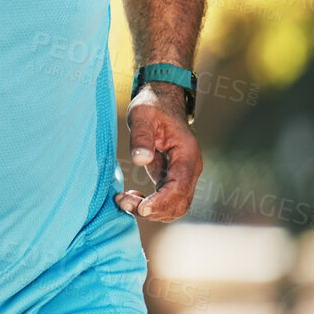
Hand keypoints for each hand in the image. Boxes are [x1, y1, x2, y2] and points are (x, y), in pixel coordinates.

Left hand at [116, 84, 201, 220]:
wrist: (161, 102)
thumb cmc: (152, 106)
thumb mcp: (142, 115)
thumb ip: (141, 136)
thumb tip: (140, 160)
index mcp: (187, 154)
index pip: (180, 187)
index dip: (162, 202)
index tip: (141, 208)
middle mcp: (189, 169)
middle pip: (179, 203)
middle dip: (153, 210)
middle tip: (123, 202)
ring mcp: (183, 176)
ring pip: (173, 207)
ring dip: (150, 211)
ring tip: (123, 201)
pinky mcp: (172, 178)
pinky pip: (165, 201)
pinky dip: (149, 205)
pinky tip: (131, 197)